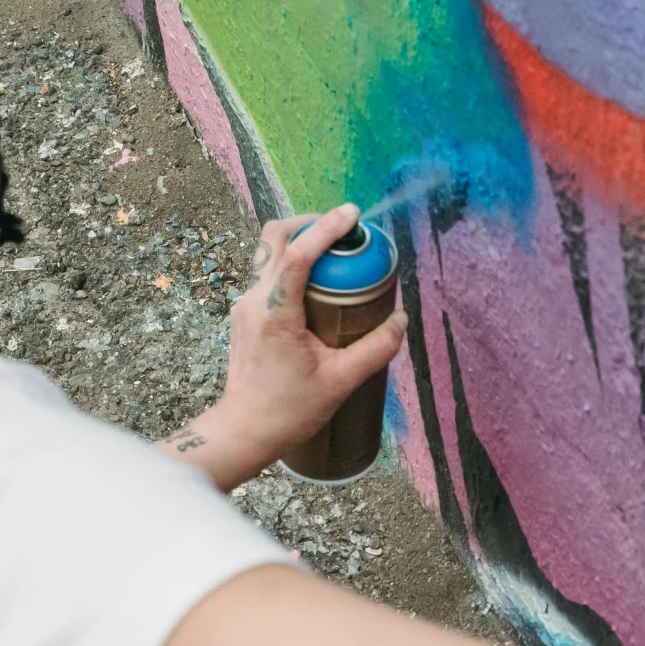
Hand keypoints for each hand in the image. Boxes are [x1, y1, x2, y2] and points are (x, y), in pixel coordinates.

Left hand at [158, 204, 409, 489]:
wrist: (244, 431)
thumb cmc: (287, 411)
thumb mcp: (340, 382)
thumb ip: (375, 349)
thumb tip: (400, 320)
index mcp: (275, 313)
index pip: (297, 254)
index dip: (325, 227)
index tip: (352, 214)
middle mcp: (254, 301)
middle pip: (275, 238)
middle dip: (310, 223)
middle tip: (344, 228)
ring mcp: (245, 306)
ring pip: (268, 253)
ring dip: (300, 242)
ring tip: (335, 252)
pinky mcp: (246, 316)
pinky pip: (268, 274)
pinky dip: (292, 264)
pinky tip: (318, 282)